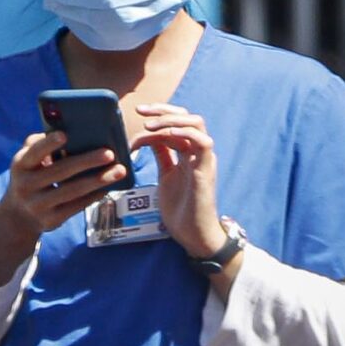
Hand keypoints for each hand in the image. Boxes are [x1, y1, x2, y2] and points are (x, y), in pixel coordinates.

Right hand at [0, 130, 127, 284]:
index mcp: (20, 165)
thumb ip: (40, 144)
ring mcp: (39, 205)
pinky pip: (77, 206)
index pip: (34, 153)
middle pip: (60, 171)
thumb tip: (68, 131)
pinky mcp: (52, 220)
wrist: (19, 215)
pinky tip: (108, 186)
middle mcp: (26, 185)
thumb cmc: (31, 175)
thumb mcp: (26, 160)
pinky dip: (94, 195)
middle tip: (110, 153)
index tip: (65, 134)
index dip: (49, 144)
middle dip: (87, 161)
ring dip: (98, 180)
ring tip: (119, 171)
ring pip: (73, 191)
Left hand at [138, 102, 229, 256]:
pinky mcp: (205, 170)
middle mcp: (198, 152)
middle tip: (141, 112)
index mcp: (188, 152)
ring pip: (196, 124)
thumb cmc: (181, 209)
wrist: (193, 235)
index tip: (138, 112)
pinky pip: (203, 143)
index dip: (159, 113)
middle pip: (187, 117)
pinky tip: (167, 134)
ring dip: (171, 120)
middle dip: (163, 109)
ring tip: (150, 126)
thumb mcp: (166, 176)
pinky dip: (185, 133)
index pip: (177, 121)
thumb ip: (162, 155)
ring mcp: (203, 160)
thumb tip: (149, 138)